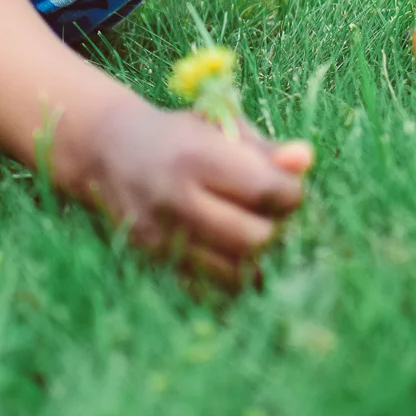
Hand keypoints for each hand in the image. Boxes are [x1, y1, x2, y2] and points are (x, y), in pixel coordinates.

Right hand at [68, 98, 312, 285]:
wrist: (109, 153)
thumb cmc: (178, 136)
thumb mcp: (220, 127)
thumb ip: (265, 148)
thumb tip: (306, 160)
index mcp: (196, 156)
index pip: (264, 189)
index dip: (290, 194)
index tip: (288, 189)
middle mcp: (176, 199)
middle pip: (254, 238)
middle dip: (274, 229)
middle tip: (269, 215)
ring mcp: (162, 236)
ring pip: (234, 272)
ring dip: (255, 258)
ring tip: (251, 234)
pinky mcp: (154, 262)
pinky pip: (209, 288)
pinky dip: (229, 276)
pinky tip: (230, 253)